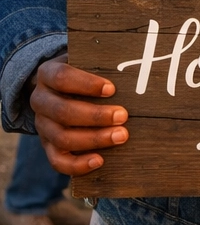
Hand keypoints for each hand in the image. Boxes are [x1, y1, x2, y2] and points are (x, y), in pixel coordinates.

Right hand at [29, 55, 127, 174]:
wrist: (62, 88)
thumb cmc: (85, 71)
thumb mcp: (88, 60)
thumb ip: (103, 61)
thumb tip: (134, 66)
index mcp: (47, 74)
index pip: (61, 77)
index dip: (86, 84)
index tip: (112, 89)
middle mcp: (40, 100)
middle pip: (62, 111)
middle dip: (95, 116)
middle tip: (123, 116)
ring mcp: (42, 125)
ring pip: (61, 137)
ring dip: (93, 139)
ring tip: (121, 136)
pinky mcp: (48, 146)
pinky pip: (57, 161)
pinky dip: (78, 164)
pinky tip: (100, 160)